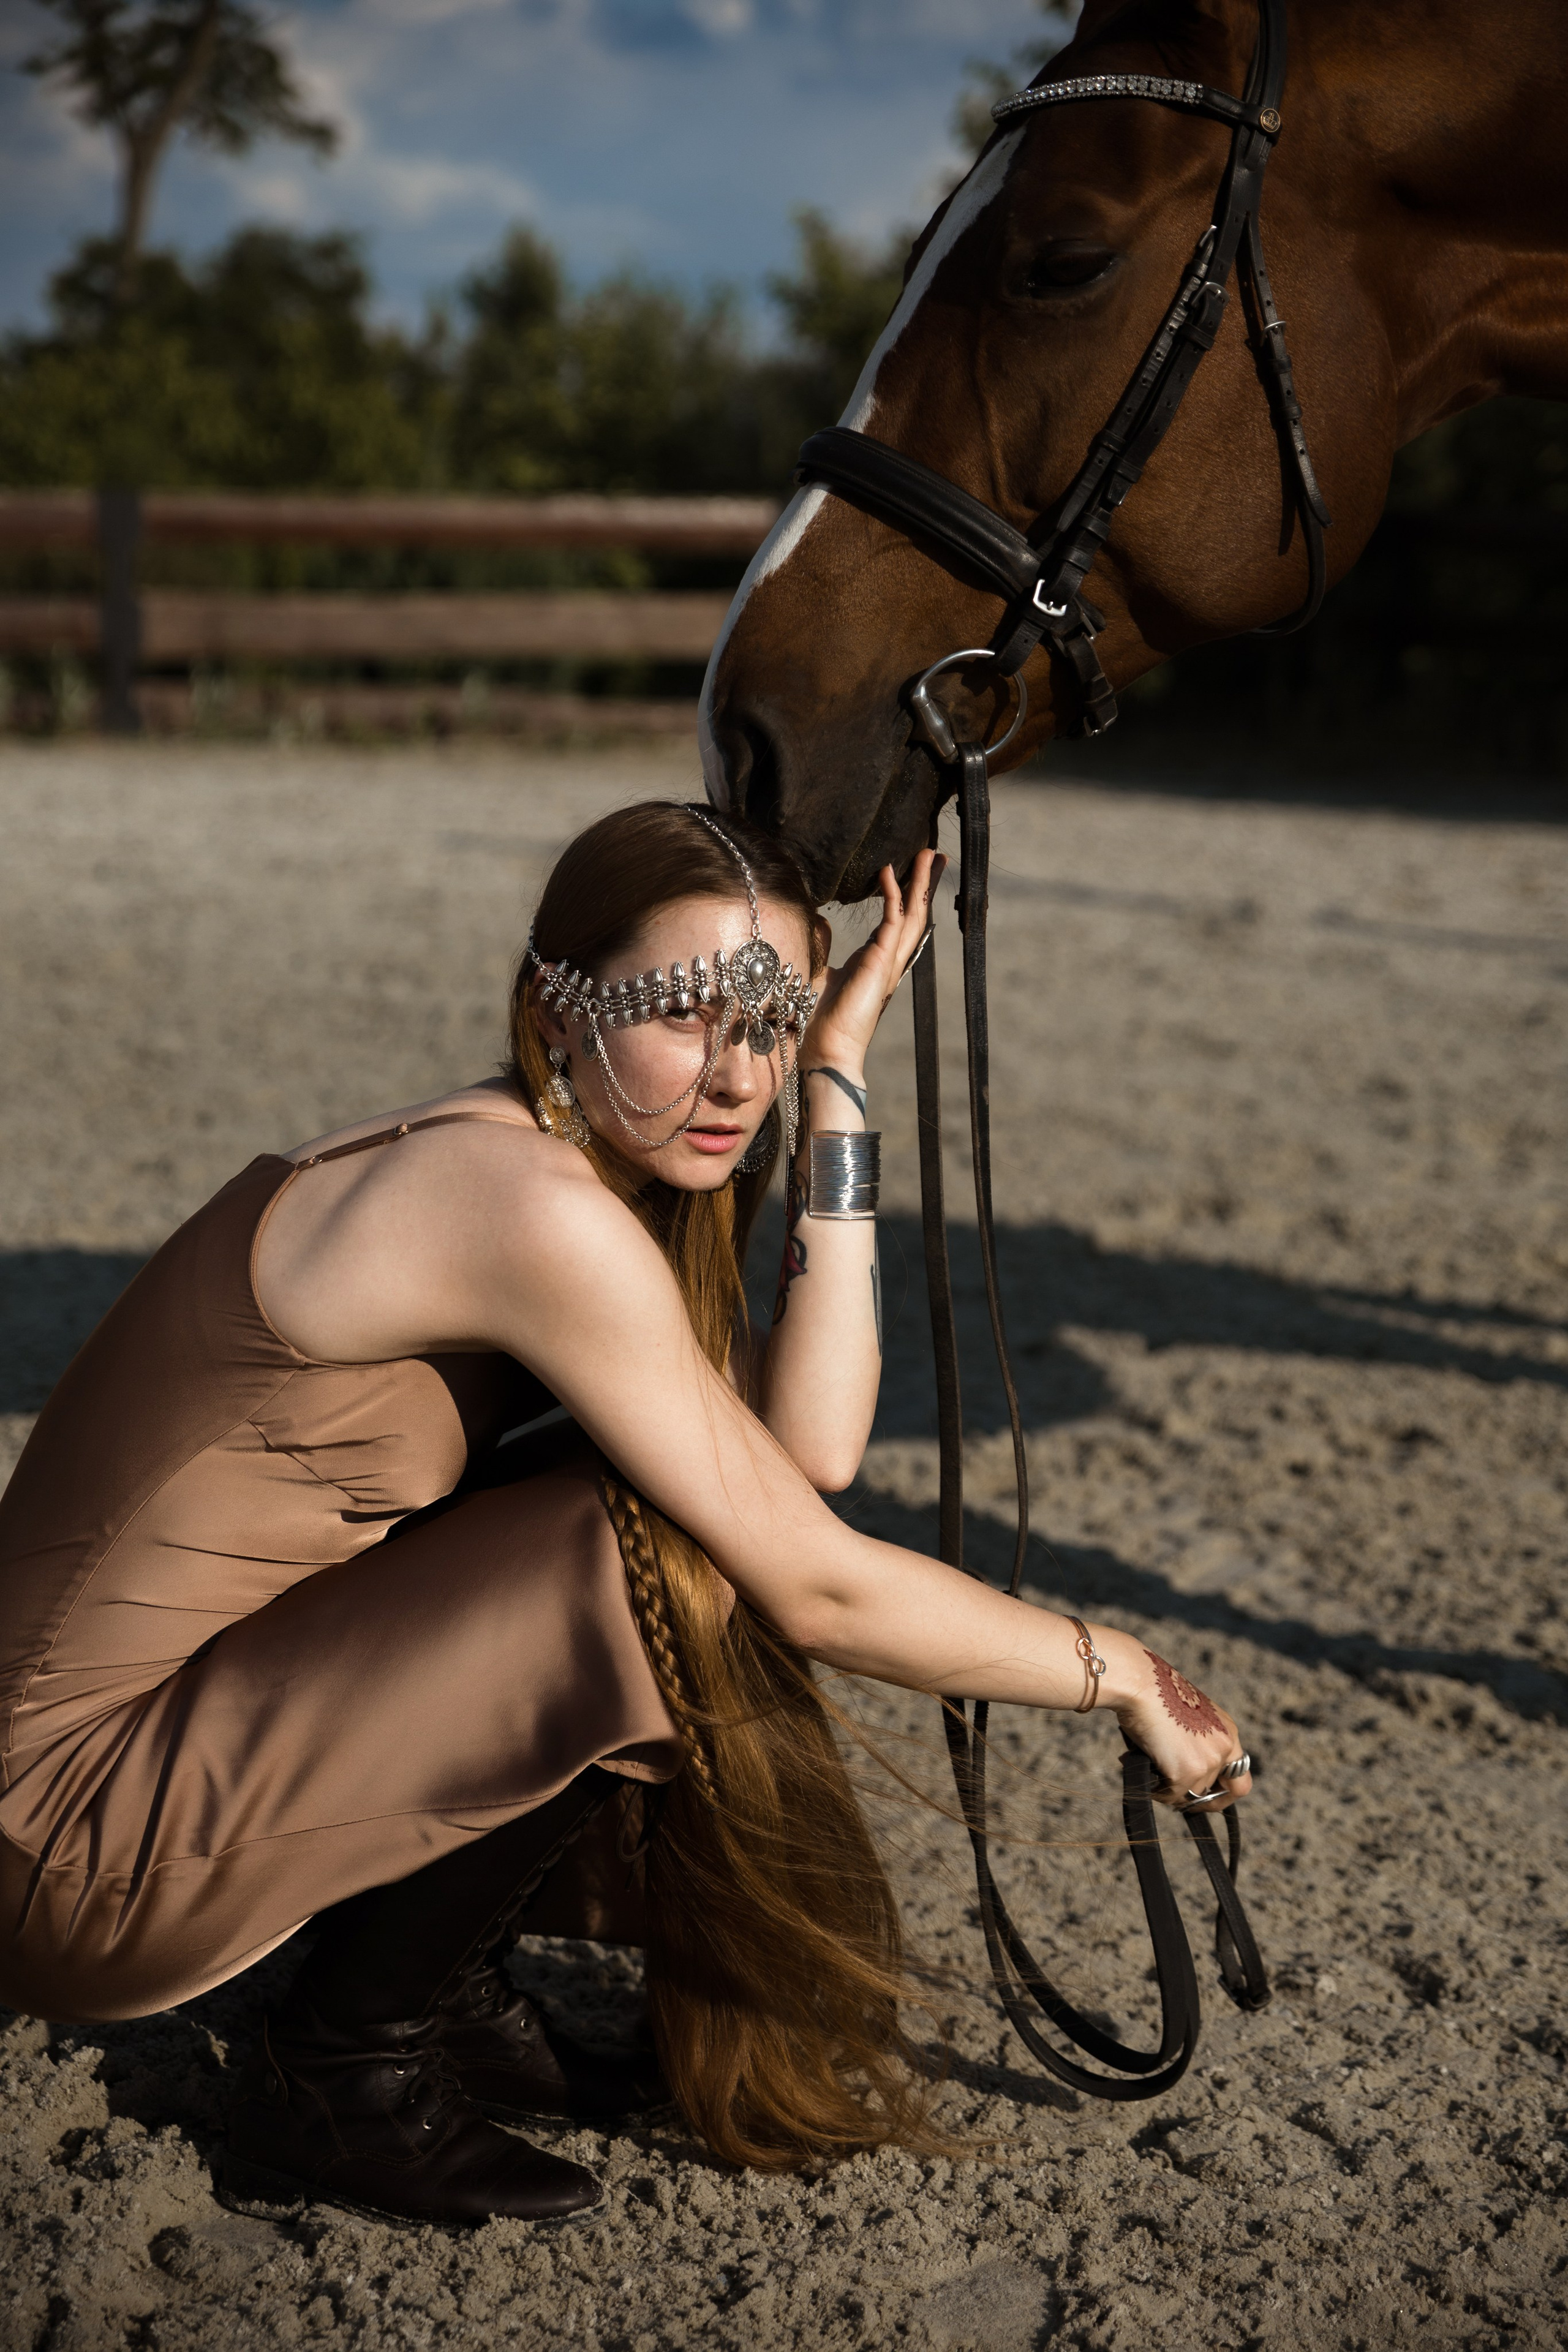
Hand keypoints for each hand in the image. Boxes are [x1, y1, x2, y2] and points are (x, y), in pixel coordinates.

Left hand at [802, 851, 946, 1076]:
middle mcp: (888, 961)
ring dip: (920, 883)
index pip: (897, 920)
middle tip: (934, 855)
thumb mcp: (820, 972)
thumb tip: (818, 922)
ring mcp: (888, 963)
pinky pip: (891, 921)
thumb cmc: (819, 1021)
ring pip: (913, 914)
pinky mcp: (879, 963)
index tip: (909, 869)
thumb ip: (823, 946)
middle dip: (925, 883)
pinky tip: (888, 873)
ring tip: (928, 855)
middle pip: (916, 913)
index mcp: (875, 962)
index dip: (906, 893)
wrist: (825, 1050)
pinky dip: (892, 895)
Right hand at [1101, 1635, 1253, 1811]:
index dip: (1223, 1793)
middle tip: (1175, 1795)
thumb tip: (1185, 1775)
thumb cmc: (1156, 1693)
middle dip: (1196, 1798)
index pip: (1240, 1778)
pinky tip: (1141, 1765)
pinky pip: (1170, 1795)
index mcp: (1228, 1732)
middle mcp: (1224, 1748)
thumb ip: (1197, 1743)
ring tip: (1148, 1764)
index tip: (1205, 1797)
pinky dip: (1154, 1788)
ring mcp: (1208, 1762)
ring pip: (1189, 1795)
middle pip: (1215, 1792)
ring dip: (1168, 1788)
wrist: (1141, 1683)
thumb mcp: (1190, 1718)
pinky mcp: (1187, 1772)